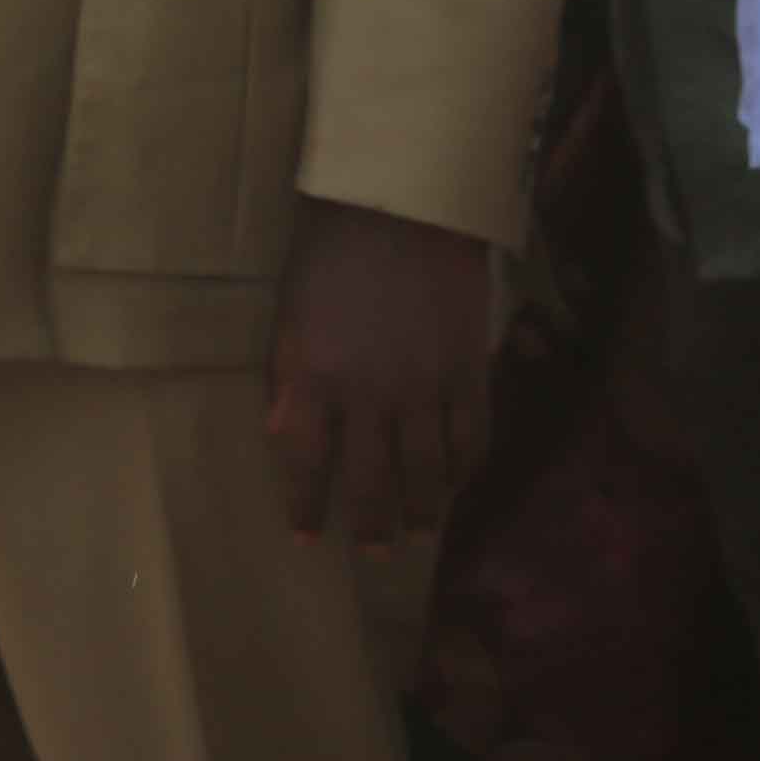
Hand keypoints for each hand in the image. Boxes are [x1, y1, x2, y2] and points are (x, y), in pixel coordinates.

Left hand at [264, 201, 495, 542]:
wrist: (402, 206)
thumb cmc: (330, 254)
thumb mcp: (290, 318)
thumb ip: (290, 380)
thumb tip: (287, 436)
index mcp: (316, 379)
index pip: (307, 463)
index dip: (307, 507)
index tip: (306, 539)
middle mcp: (371, 395)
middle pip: (373, 481)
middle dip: (372, 525)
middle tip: (375, 554)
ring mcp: (427, 386)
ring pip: (429, 471)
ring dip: (424, 509)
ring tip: (420, 532)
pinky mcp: (470, 371)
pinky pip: (473, 436)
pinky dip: (467, 468)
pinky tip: (461, 483)